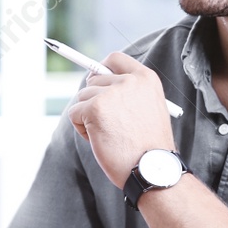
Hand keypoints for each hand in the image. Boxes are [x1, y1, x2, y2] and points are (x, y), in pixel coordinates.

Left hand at [63, 51, 176, 188]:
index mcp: (146, 79)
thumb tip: (97, 82)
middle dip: (94, 101)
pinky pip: (74, 113)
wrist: (152, 168)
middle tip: (110, 124)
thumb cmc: (149, 147)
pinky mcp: (94, 108)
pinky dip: (81, 128)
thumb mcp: (150, 109)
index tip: (96, 80)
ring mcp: (111, 93)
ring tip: (109, 135)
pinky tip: (100, 140)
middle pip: (94, 79)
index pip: (115, 59)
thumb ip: (130, 93)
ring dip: (88, 118)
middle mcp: (129, 81)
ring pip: (82, 98)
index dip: (101, 69)